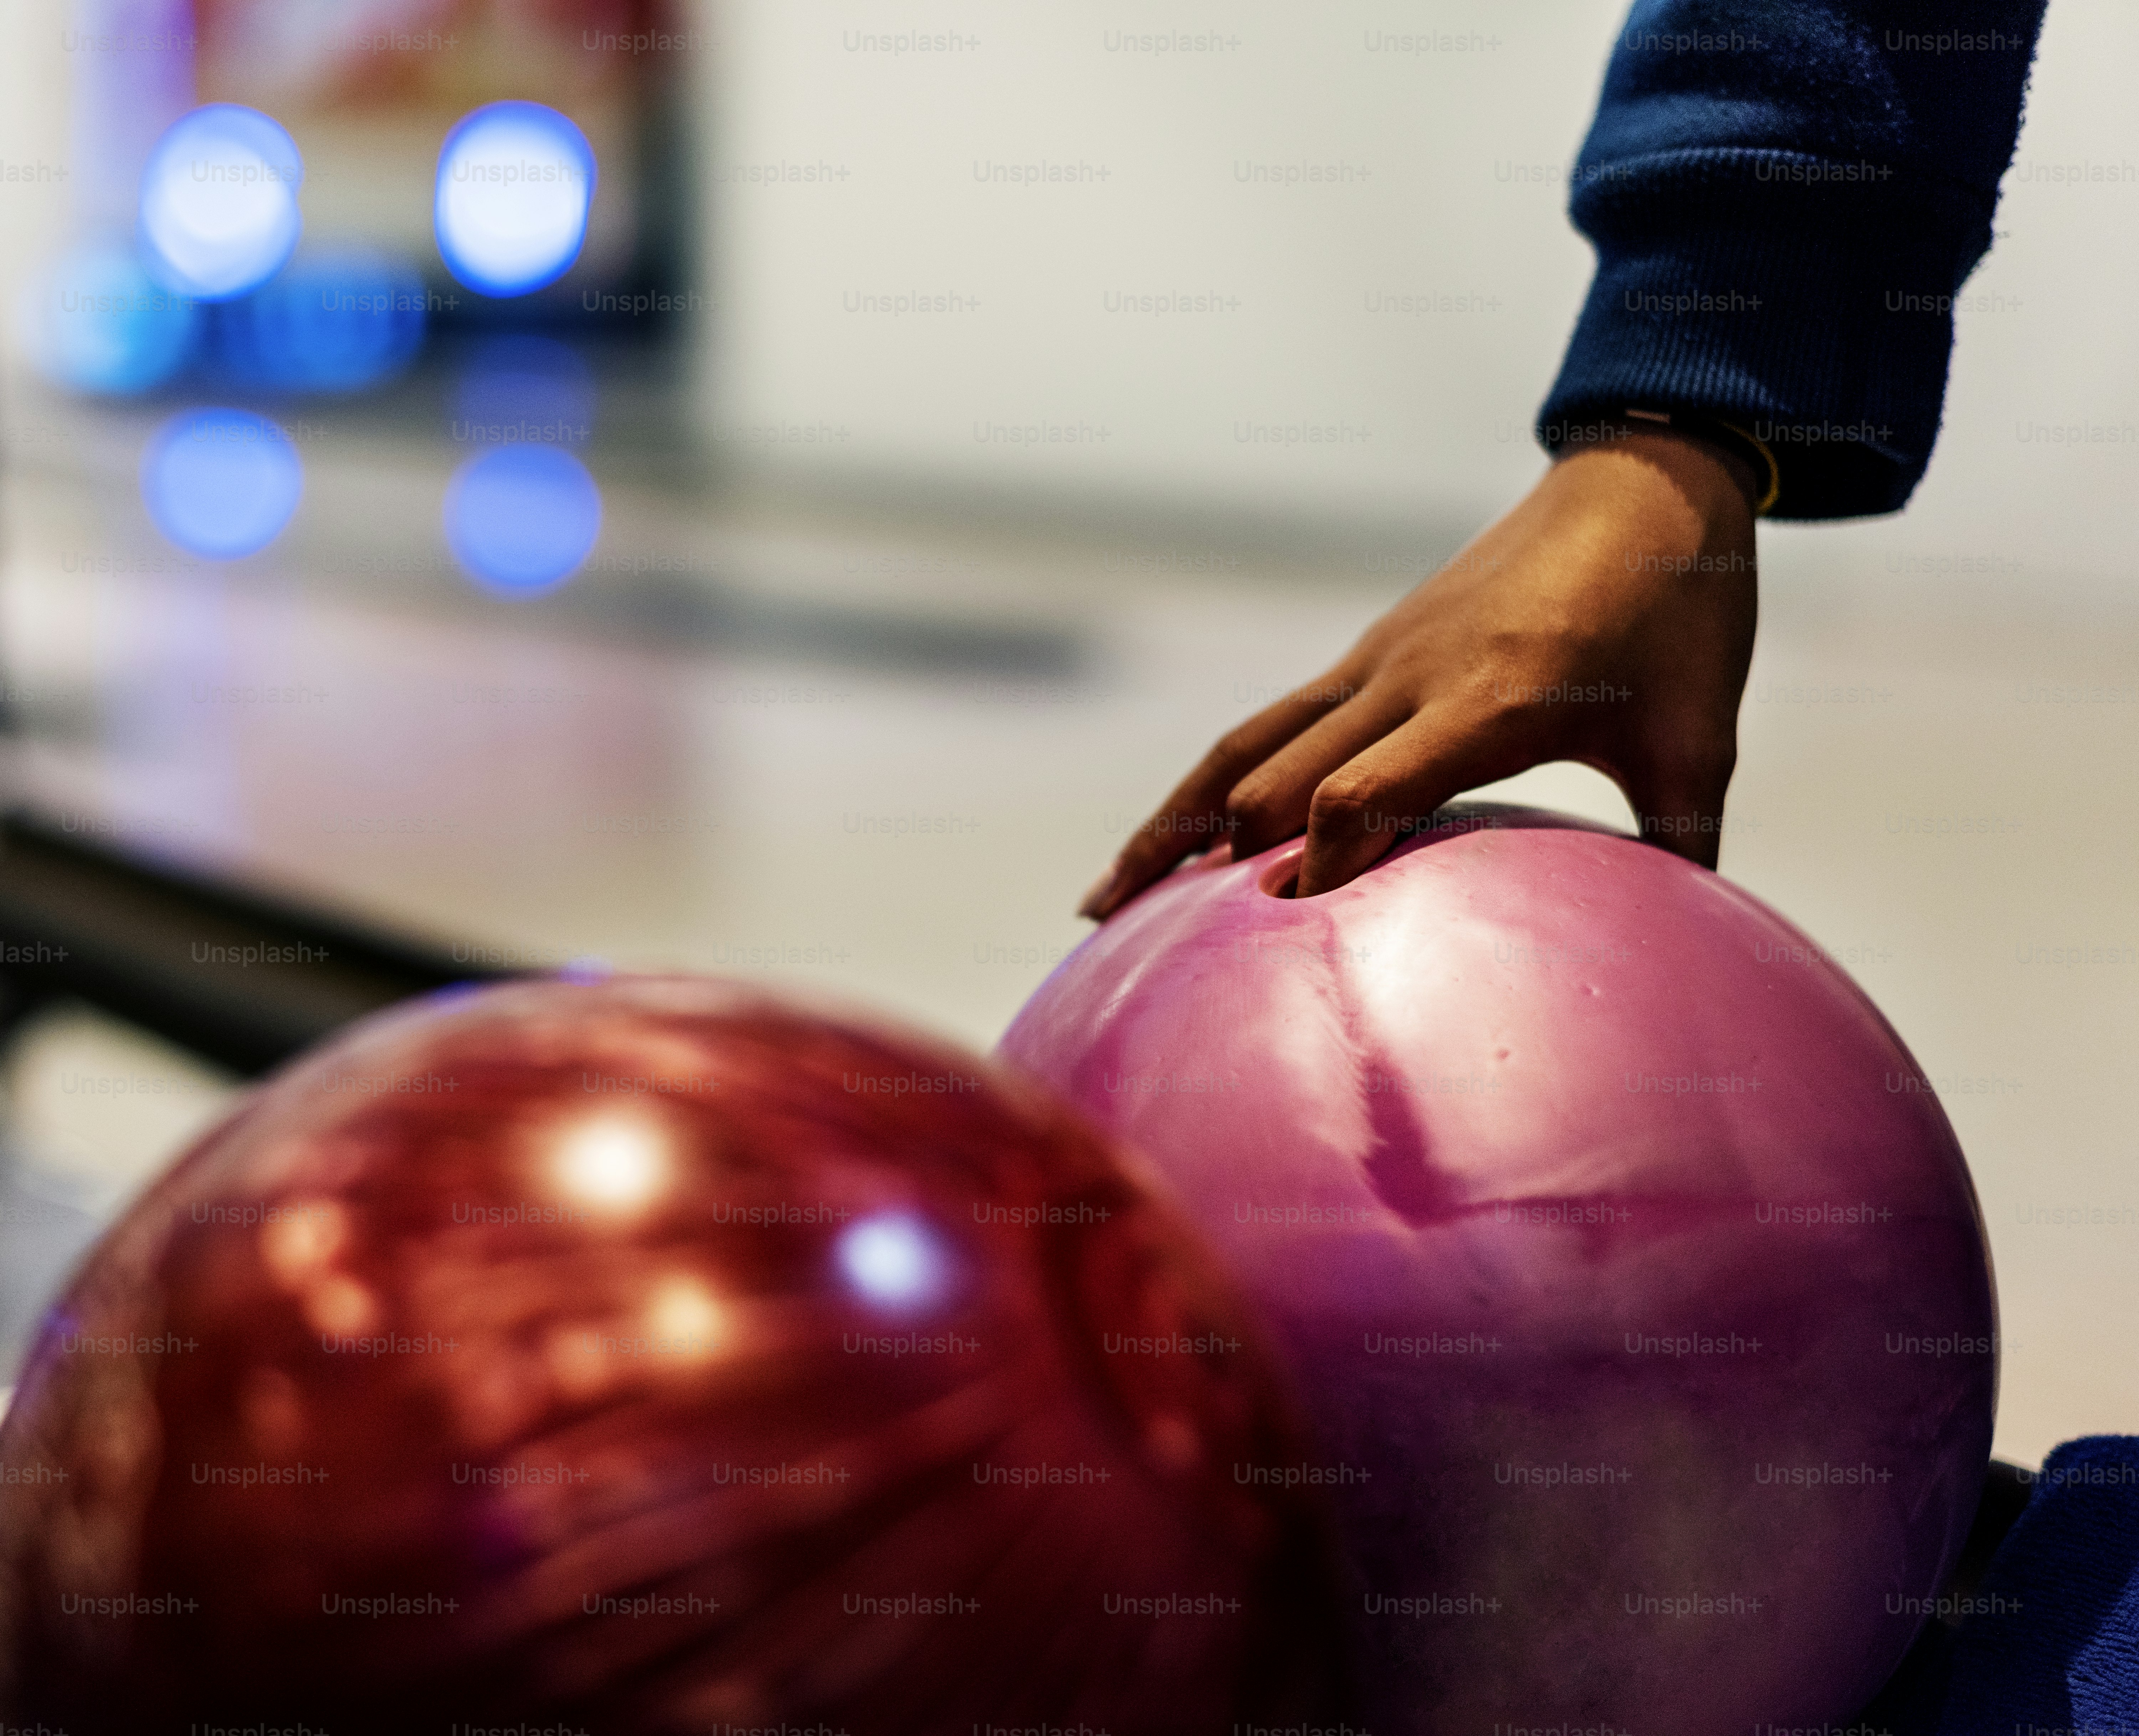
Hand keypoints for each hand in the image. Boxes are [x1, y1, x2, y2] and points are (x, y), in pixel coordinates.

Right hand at [1080, 426, 1759, 917]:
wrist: (1645, 481)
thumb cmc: (1683, 616)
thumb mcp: (1698, 736)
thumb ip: (1682, 842)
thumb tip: (1689, 953)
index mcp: (1487, 700)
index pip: (1361, 791)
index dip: (1316, 861)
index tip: (1281, 934)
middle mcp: (1408, 678)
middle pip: (1270, 777)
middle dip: (1205, 865)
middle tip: (1146, 954)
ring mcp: (1376, 660)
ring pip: (1240, 747)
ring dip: (1169, 824)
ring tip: (1104, 900)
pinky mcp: (1368, 653)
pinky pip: (1266, 723)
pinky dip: (1212, 784)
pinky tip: (1187, 835)